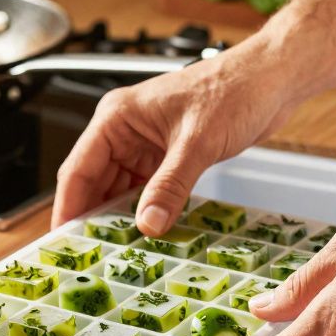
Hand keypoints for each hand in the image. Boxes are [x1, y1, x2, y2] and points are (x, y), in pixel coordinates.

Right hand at [52, 44, 291, 234]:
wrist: (272, 79)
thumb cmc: (234, 89)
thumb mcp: (197, 143)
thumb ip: (170, 185)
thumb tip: (148, 224)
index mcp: (117, 117)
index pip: (78, 168)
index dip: (69, 207)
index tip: (63, 242)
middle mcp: (125, 131)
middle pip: (95, 183)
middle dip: (93, 219)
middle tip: (91, 256)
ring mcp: (146, 144)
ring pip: (120, 190)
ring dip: (121, 218)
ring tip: (118, 253)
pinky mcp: (168, 155)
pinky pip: (147, 190)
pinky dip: (147, 211)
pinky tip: (148, 233)